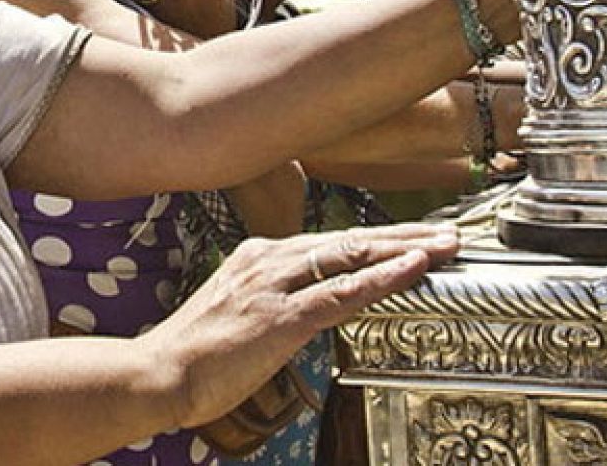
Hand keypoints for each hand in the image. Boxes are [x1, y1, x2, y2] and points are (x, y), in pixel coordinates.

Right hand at [138, 223, 457, 428]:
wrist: (159, 373)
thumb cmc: (196, 353)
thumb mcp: (240, 313)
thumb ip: (276, 301)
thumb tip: (311, 306)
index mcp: (259, 257)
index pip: (331, 242)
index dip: (378, 241)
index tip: (414, 240)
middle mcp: (268, 260)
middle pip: (349, 240)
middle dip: (403, 237)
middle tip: (447, 233)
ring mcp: (273, 286)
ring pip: (351, 257)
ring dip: (404, 250)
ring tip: (443, 246)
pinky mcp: (278, 316)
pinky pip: (340, 293)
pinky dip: (381, 279)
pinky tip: (412, 270)